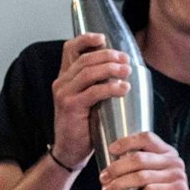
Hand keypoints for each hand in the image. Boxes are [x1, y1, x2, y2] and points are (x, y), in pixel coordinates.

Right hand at [51, 33, 131, 169]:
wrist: (69, 151)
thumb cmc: (83, 126)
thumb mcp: (88, 100)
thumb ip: (96, 84)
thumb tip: (121, 68)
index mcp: (65, 77)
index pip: (70, 49)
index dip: (86, 39)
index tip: (103, 38)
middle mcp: (61, 82)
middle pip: (85, 58)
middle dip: (108, 56)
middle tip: (126, 60)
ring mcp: (63, 93)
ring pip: (89, 72)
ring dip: (111, 69)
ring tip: (127, 71)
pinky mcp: (70, 106)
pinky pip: (93, 92)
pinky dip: (110, 88)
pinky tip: (123, 88)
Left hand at [100, 131, 189, 189]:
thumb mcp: (144, 180)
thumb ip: (135, 168)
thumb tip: (110, 163)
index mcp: (166, 153)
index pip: (146, 138)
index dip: (127, 142)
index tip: (111, 150)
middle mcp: (174, 161)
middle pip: (139, 158)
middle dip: (116, 168)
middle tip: (103, 178)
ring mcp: (178, 175)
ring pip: (141, 176)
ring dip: (120, 184)